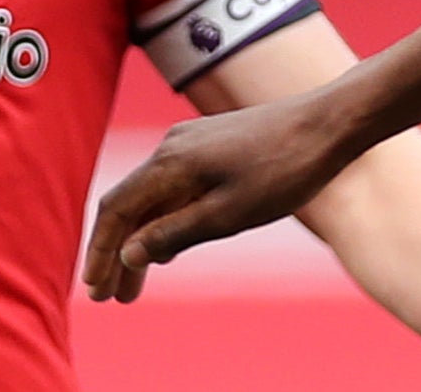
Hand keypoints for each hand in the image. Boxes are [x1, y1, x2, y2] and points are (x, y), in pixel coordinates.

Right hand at [83, 88, 351, 302]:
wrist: (326, 123)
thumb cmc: (282, 170)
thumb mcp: (228, 214)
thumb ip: (174, 233)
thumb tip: (129, 252)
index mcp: (169, 163)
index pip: (116, 210)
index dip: (101, 252)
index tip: (94, 289)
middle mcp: (170, 148)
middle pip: (129, 205)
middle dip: (116, 253)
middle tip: (110, 297)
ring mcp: (190, 143)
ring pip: (152, 197)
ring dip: (140, 240)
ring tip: (135, 285)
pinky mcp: (210, 145)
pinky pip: (172, 187)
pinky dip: (163, 220)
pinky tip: (168, 249)